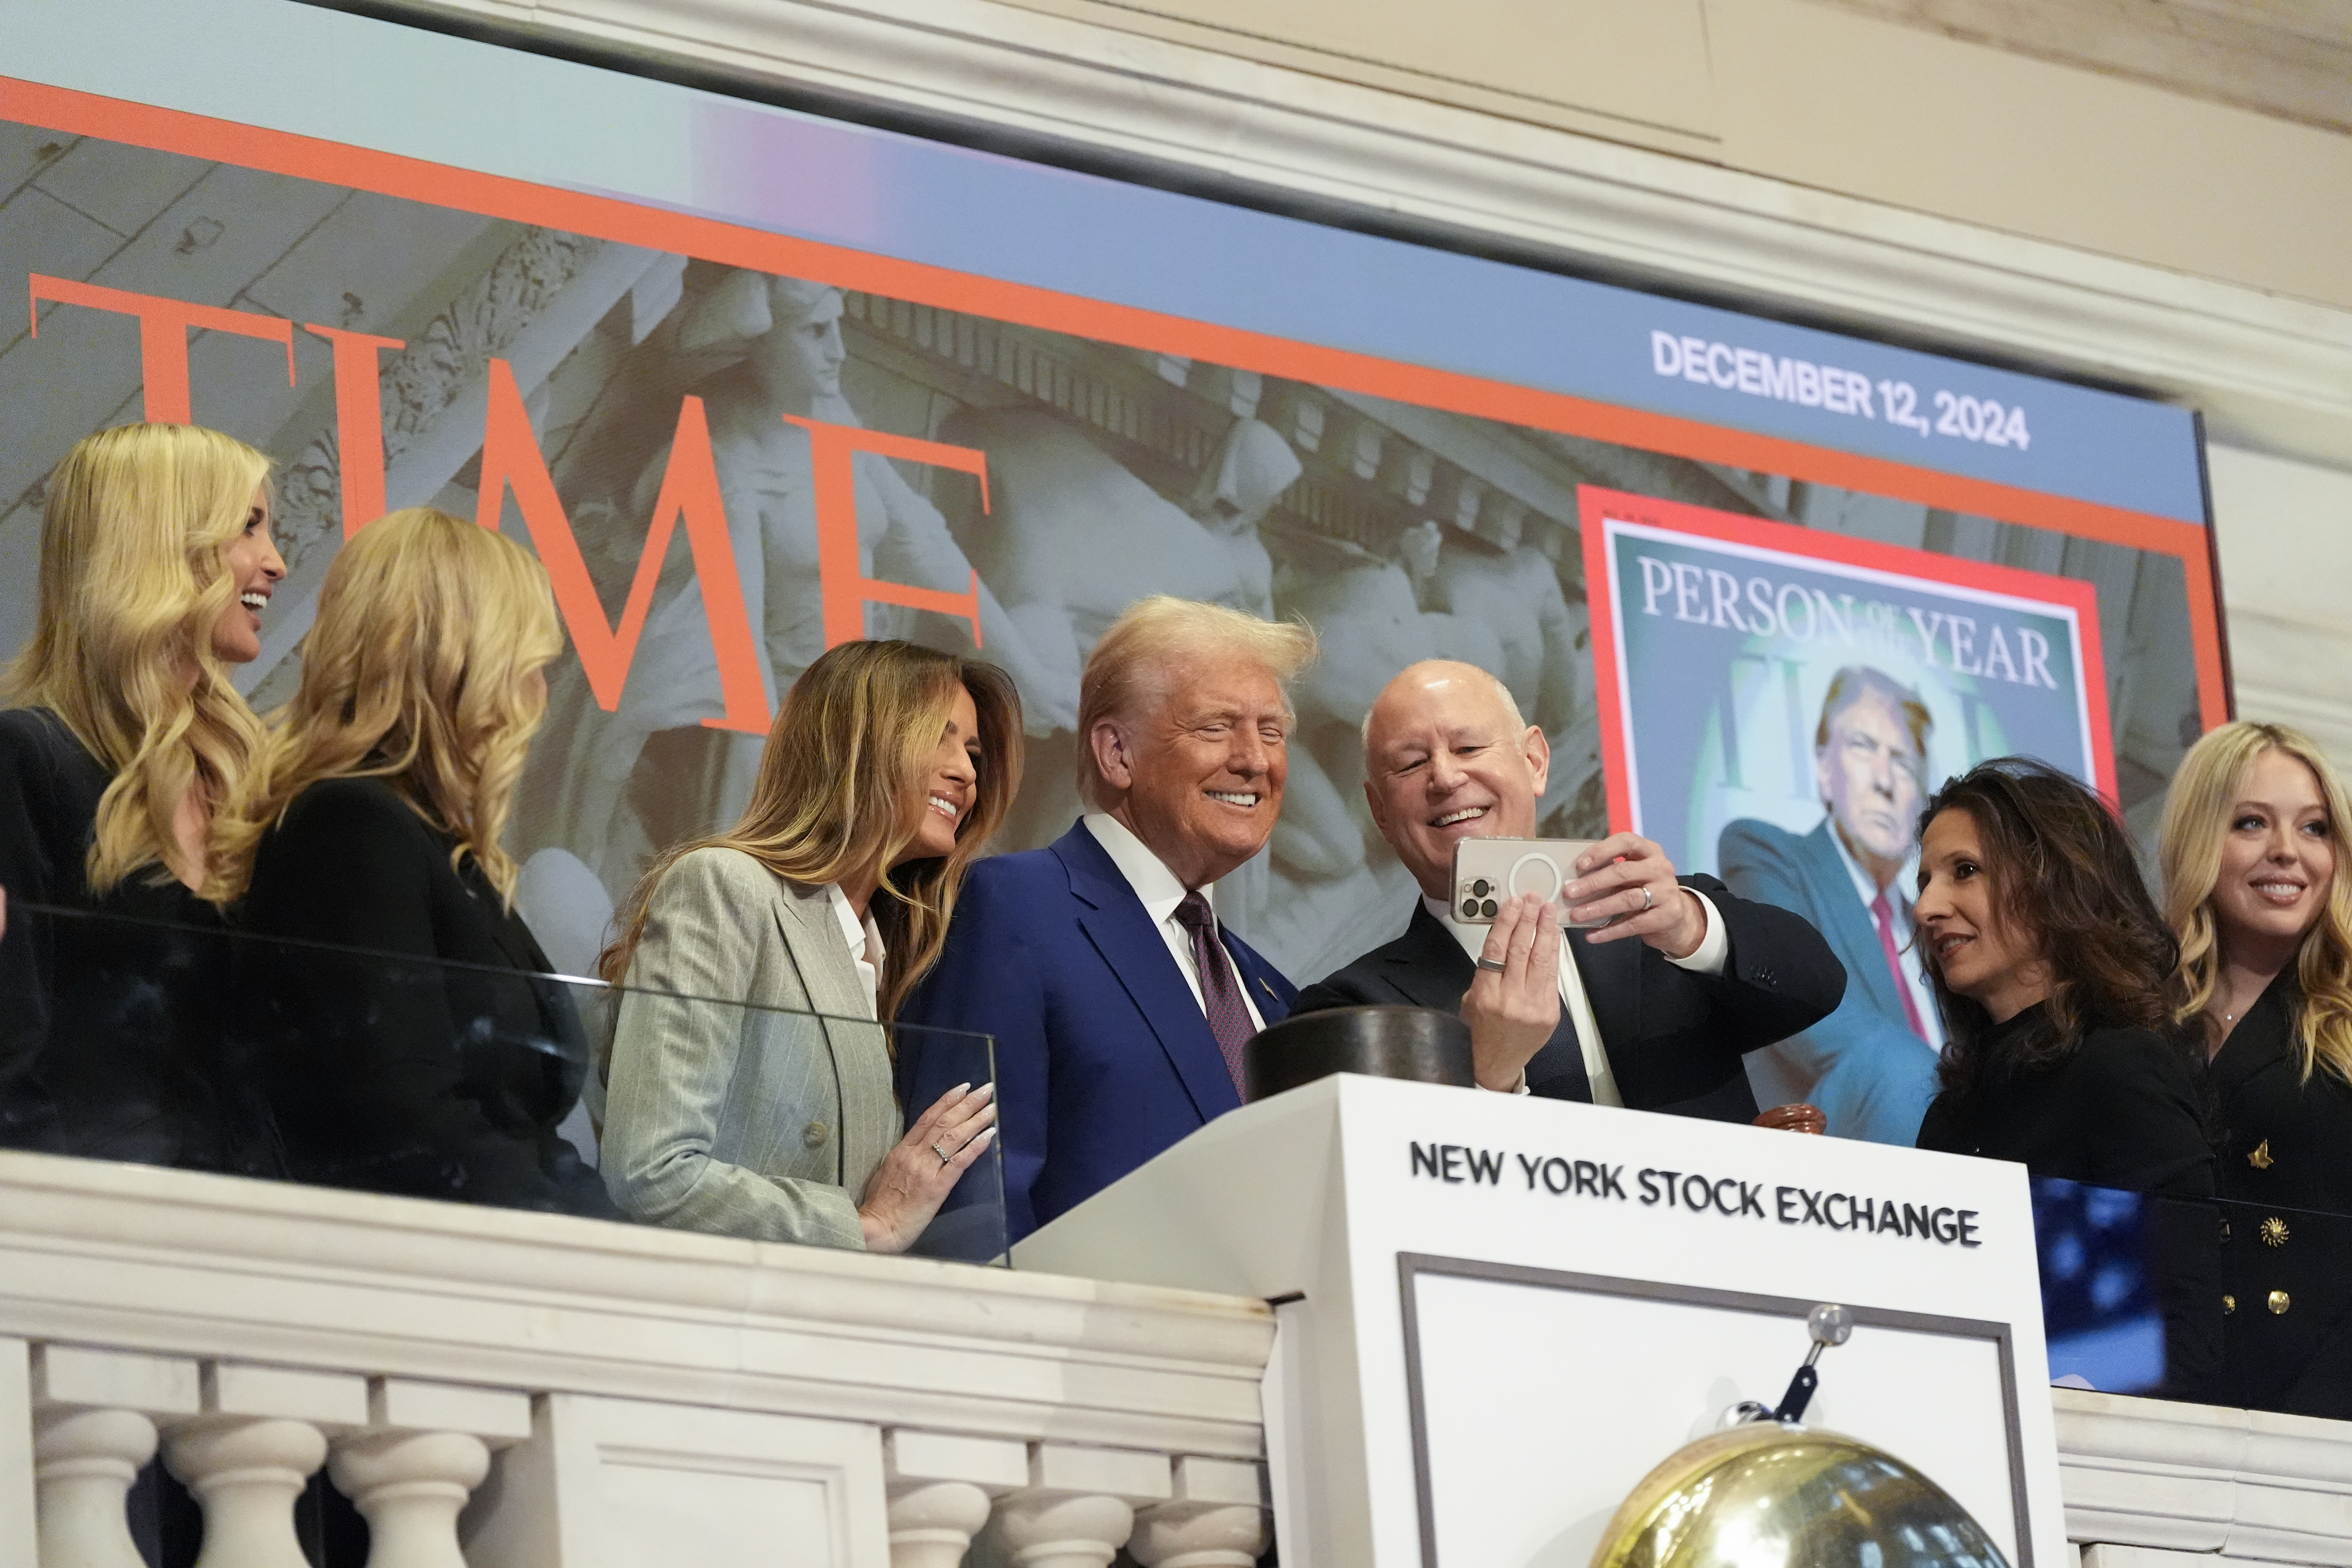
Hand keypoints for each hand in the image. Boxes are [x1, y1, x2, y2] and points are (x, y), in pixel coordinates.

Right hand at [858, 1081, 998, 1253]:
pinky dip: (975, 1146)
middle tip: (985, 1089)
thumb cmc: (879, 1207)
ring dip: (975, 1120)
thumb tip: (915, 1149)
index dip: (946, 1101)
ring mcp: (926, 1170)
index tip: (962, 1088)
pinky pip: (959, 1162)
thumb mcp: (885, 1173)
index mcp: (902, 1151)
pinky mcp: (936, 1188)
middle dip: (967, 1104)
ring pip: (953, 1137)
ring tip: (991, 1107)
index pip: (927, 1119)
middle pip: (944, 1122)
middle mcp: (914, 1155)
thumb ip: (902, 1159)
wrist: (875, 1229)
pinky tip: (988, 1135)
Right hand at [1459, 894, 1561, 1092]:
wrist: (1495, 1062)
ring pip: (1541, 959)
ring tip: (1547, 910)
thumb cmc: (1481, 1029)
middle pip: (1522, 949)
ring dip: (1545, 930)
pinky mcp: (1550, 1012)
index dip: (1507, 921)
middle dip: (1529, 919)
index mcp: (1485, 994)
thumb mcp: (1472, 998)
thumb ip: (1488, 970)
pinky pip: (1552, 975)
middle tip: (1533, 899)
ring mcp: (1533, 1006)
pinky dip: (1553, 952)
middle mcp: (1509, 999)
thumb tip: (1506, 937)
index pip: (1497, 948)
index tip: (1513, 903)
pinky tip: (1553, 936)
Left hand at [1566, 833, 1706, 957]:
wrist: (1677, 917)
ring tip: (1576, 915)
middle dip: (1593, 883)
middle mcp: (1660, 868)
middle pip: (1623, 872)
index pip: (1626, 842)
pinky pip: (1633, 924)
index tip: (1580, 865)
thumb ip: (1611, 871)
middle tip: (1570, 892)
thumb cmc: (1645, 889)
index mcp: (1650, 851)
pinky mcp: (1667, 915)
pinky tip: (1592, 935)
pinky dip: (1610, 931)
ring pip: (1627, 898)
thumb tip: (1574, 881)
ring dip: (1598, 907)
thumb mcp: (1633, 874)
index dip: (1601, 851)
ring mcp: (1666, 892)